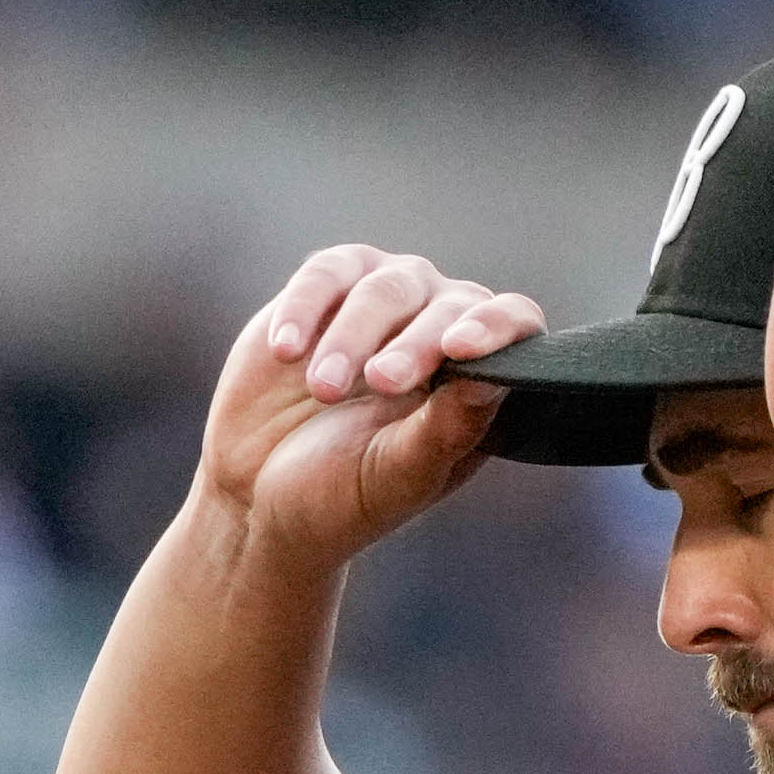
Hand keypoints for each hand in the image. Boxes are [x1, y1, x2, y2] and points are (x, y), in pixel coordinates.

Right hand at [194, 246, 544, 572]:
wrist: (257, 497)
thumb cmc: (342, 497)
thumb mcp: (396, 476)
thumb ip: (446, 431)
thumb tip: (492, 378)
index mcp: (479, 381)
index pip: (516, 327)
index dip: (498, 329)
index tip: (462, 350)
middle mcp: (442, 328)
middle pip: (448, 306)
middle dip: (414, 345)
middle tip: (378, 384)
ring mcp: (388, 301)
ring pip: (385, 286)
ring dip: (351, 337)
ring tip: (322, 390)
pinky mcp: (328, 288)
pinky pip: (324, 275)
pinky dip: (304, 310)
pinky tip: (286, 353)